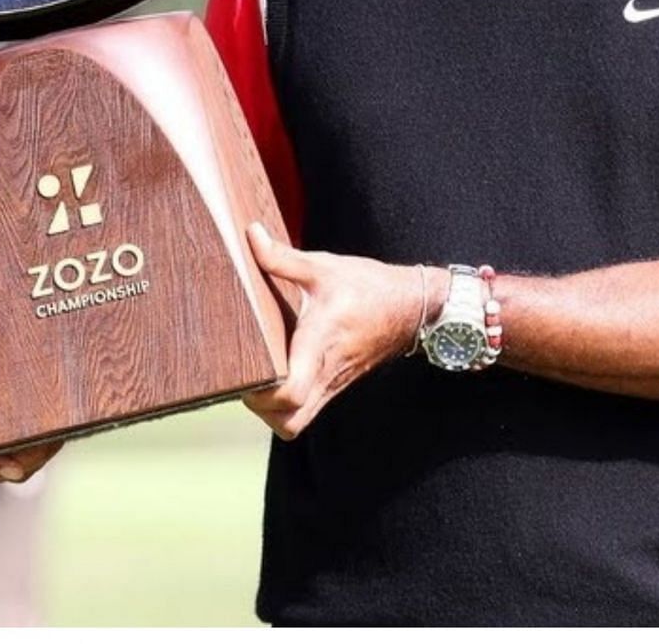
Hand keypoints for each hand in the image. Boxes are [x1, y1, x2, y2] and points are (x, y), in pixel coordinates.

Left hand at [240, 222, 433, 440]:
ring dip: (272, 412)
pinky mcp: (335, 384)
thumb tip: (252, 236)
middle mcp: (326, 371)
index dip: (263, 392)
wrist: (411, 305)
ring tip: (260, 379)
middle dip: (261, 409)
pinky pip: (306, 410)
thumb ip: (282, 257)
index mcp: (321, 344)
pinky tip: (278, 375)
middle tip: (248, 378)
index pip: (290, 393)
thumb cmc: (368, 286)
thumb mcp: (324, 267)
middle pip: (289, 422)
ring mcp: (333, 383)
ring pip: (296, 423)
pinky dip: (286, 405)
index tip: (248, 369)